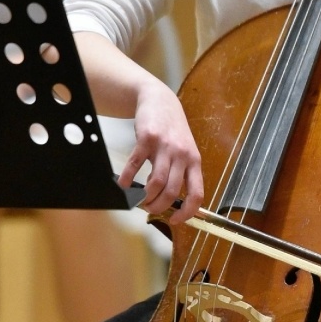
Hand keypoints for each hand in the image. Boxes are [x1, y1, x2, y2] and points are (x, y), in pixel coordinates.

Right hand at [118, 79, 202, 223]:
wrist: (159, 101)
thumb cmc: (172, 131)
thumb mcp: (184, 151)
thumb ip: (181, 173)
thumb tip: (172, 204)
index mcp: (194, 161)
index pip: (197, 194)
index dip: (187, 212)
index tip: (175, 220)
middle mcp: (182, 155)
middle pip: (171, 192)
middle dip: (159, 207)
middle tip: (150, 210)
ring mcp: (165, 146)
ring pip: (155, 182)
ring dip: (145, 197)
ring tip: (139, 200)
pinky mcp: (147, 138)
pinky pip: (135, 165)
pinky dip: (127, 179)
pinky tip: (123, 184)